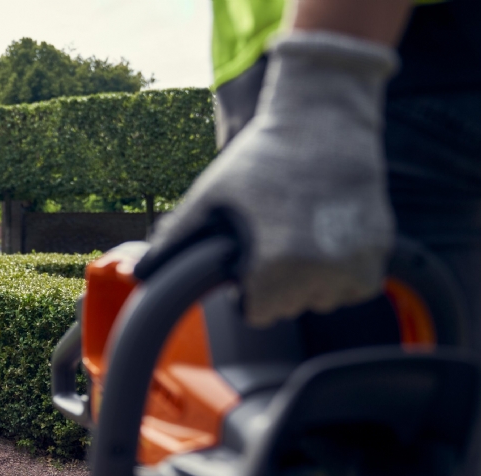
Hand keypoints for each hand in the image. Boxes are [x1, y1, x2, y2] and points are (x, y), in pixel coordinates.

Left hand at [137, 32, 398, 326]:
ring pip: (324, 300)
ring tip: (296, 238)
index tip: (245, 264)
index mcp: (278, 263)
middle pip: (290, 308)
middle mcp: (323, 269)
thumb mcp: (211, 195)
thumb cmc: (263, 155)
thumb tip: (139, 271)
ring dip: (308, 282)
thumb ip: (175, 237)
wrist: (325, 117)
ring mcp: (357, 261)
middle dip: (275, 285)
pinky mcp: (381, 249)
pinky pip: (356, 286)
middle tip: (270, 242)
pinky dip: (340, 273)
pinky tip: (323, 241)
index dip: (245, 290)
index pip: (259, 314)